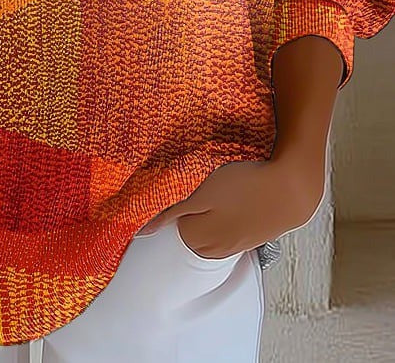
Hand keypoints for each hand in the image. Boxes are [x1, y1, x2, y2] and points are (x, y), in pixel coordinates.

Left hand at [135, 156, 325, 257]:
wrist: (292, 188)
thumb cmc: (245, 186)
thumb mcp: (202, 194)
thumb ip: (171, 212)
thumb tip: (141, 231)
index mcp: (199, 239)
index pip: (170, 224)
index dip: (171, 201)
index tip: (178, 185)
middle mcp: (216, 249)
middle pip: (189, 230)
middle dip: (188, 210)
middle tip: (200, 185)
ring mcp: (236, 244)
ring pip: (210, 230)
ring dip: (209, 212)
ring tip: (220, 190)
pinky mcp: (253, 235)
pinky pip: (230, 228)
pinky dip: (228, 215)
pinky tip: (236, 199)